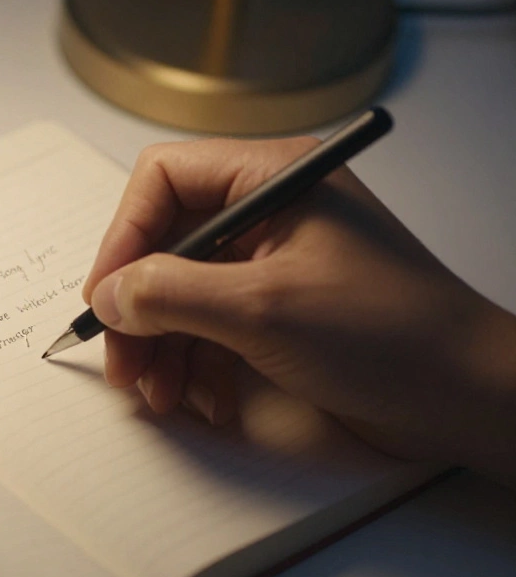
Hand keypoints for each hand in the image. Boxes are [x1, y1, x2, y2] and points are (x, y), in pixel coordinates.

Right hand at [83, 137, 515, 481]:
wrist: (470, 397)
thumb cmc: (393, 336)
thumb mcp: (264, 311)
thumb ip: (173, 294)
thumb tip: (109, 293)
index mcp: (273, 177)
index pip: (163, 180)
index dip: (124, 237)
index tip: (106, 297)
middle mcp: (270, 210)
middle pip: (166, 242)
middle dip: (140, 308)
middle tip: (123, 361)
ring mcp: (276, 260)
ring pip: (184, 290)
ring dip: (164, 345)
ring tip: (161, 394)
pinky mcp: (281, 308)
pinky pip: (213, 324)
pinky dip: (199, 363)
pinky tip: (206, 400)